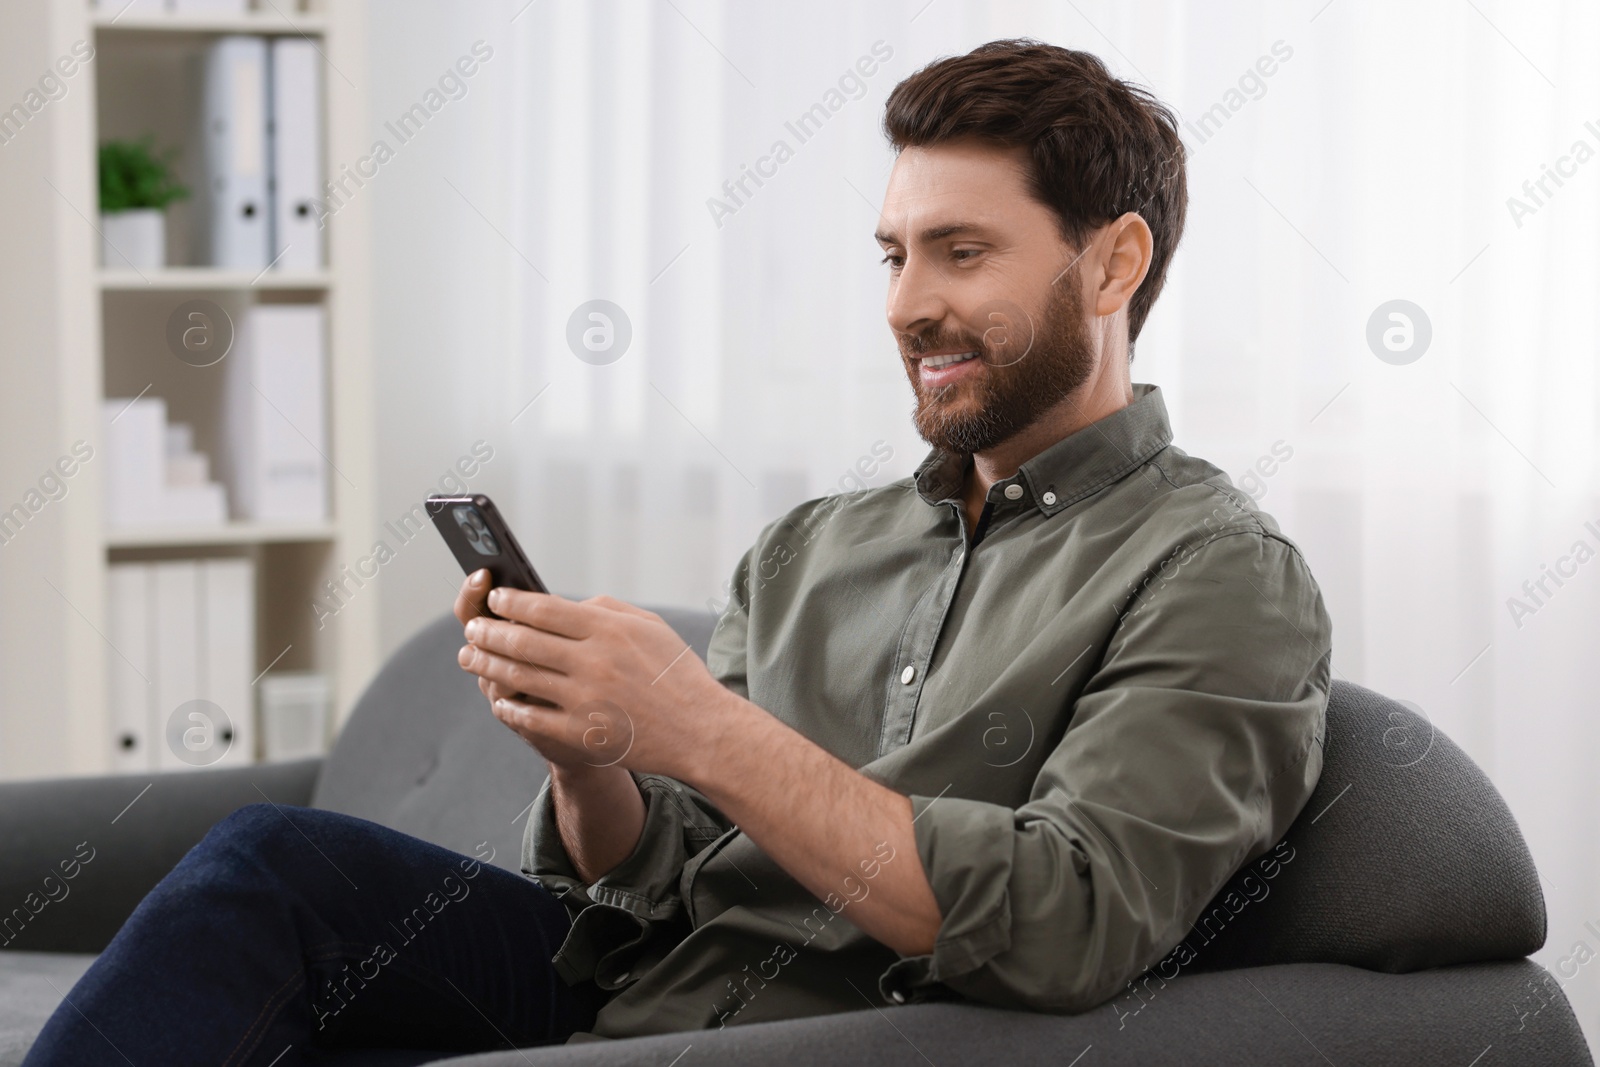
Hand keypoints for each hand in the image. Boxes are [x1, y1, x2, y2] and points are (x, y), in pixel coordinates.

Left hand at [455, 585, 743, 780]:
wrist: (699, 731)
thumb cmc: (676, 675)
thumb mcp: (650, 626)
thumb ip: (606, 609)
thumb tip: (563, 602)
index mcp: (608, 630)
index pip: (543, 608)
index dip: (510, 602)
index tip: (495, 598)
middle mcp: (592, 661)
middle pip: (522, 641)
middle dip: (489, 631)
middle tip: (474, 628)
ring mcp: (583, 700)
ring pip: (518, 677)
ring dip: (487, 665)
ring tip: (471, 657)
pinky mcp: (580, 733)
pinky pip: (530, 716)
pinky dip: (507, 705)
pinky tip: (498, 698)